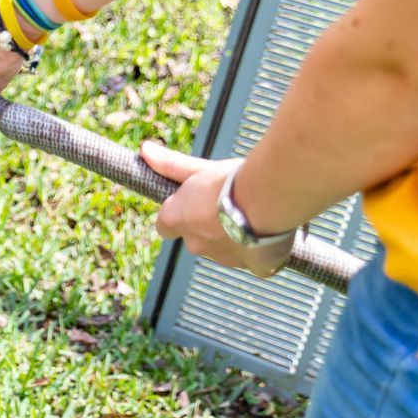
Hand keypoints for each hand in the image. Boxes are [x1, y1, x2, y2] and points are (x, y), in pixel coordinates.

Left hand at [141, 142, 289, 277]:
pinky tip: (272, 234)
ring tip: (256, 214)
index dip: (179, 216)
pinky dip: (262, 252)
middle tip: (232, 205)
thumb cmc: (232, 181)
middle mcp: (195, 244)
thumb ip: (172, 165)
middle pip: (197, 239)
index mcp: (177, 221)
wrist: (270, 198)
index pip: (165, 226)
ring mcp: (225, 258)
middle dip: (210, 227)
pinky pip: (256, 262)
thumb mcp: (200, 169)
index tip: (194, 206)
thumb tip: (145, 150)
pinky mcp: (254, 267)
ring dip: (236, 237)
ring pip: (227, 250)